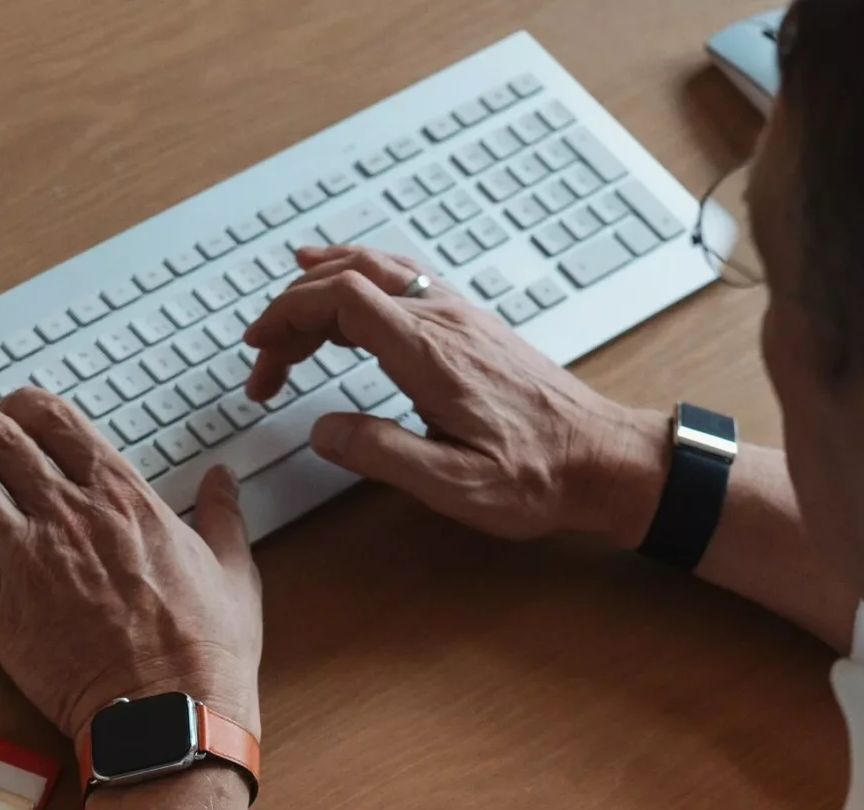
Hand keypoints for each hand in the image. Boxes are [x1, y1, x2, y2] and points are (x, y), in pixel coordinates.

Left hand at [0, 390, 261, 741]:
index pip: (54, 419)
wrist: (172, 716)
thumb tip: (223, 481)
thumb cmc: (206, 650)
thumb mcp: (232, 571)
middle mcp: (66, 517)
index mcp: (122, 497)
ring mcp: (25, 563)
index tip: (19, 408)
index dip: (26, 404)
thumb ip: (222, 516)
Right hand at [242, 244, 665, 544]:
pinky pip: (402, 278)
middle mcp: (443, 320)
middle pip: (349, 278)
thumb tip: (322, 430)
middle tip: (264, 362)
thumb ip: (382, 454)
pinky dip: (359, 277)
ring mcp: (459, 315)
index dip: (289, 316)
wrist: (603, 459)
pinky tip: (347, 286)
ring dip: (322, 288)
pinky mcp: (470, 324)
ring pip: (376, 270)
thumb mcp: (456, 486)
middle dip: (292, 311)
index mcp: (431, 354)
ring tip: (284, 315)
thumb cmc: (539, 477)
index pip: (343, 300)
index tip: (260, 353)